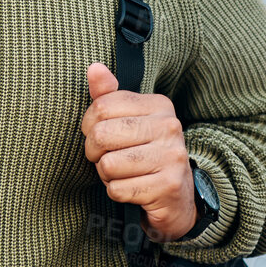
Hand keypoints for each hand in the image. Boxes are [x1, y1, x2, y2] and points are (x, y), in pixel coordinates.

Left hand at [80, 62, 196, 243]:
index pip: (102, 106)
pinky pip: (118, 189)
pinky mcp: (168, 186)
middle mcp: (169, 127)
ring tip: (124, 173)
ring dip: (107, 174)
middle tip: (107, 157)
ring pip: (108, 164)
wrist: (176, 198)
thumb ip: (108, 96)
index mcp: (159, 105)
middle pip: (102, 134)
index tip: (99, 135)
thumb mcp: (128, 121)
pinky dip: (117, 192)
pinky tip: (133, 188)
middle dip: (94, 152)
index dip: (89, 125)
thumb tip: (94, 68)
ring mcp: (172, 157)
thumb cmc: (143, 154)